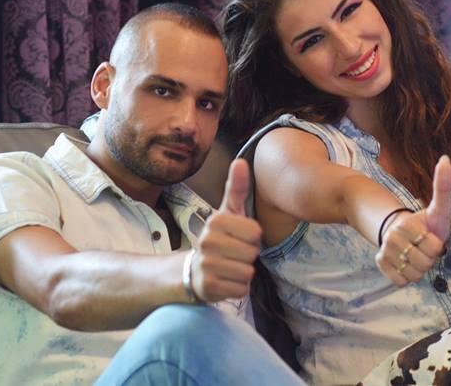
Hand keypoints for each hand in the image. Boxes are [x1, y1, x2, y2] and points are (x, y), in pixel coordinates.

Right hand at [190, 158, 261, 301]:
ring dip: (243, 272)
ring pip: (248, 272)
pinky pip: (241, 289)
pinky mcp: (208, 287)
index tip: (239, 237)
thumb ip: (237, 188)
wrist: (194, 270)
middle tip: (234, 254)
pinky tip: (226, 280)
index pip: (256, 232)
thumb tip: (241, 161)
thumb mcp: (229, 212)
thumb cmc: (220, 237)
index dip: (252, 237)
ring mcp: (206, 265)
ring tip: (229, 266)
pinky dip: (238, 288)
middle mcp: (207, 241)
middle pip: (252, 253)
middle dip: (248, 256)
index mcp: (215, 221)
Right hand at [375, 155, 450, 286]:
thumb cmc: (424, 222)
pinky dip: (406, 277)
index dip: (436, 245)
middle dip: (428, 259)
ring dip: (418, 269)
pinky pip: (400, 281)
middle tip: (423, 248)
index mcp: (408, 223)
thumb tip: (446, 159)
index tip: (430, 236)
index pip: (434, 247)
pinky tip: (405, 265)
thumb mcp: (437, 207)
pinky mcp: (381, 264)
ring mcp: (385, 252)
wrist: (397, 230)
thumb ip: (443, 186)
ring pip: (413, 275)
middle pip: (424, 264)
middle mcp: (393, 238)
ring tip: (415, 256)